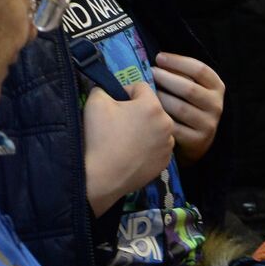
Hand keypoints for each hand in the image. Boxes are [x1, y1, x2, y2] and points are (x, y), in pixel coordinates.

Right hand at [82, 83, 174, 216]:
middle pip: (151, 109)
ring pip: (156, 128)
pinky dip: (147, 147)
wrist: (101, 177)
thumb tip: (110, 90)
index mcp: (153, 106)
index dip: (125, 92)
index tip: (113, 105)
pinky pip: (157, 147)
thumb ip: (105, 87)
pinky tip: (132, 154)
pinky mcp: (165, 163)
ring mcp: (168, 146)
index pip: (141, 87)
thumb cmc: (99, 136)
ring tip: (125, 141)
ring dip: (144, 129)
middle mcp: (167, 124)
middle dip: (137, 111)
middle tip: (118, 123)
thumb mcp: (96, 101)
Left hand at [151, 53, 224, 165]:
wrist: (195, 142)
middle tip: (149, 73)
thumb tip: (158, 59)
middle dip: (166, 78)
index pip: (200, 69)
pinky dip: (161, 119)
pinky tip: (150, 114)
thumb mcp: (192, 88)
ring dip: (160, 99)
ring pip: (180, 108)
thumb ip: (182, 74)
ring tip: (147, 94)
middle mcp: (216, 105)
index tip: (159, 58)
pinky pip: (174, 127)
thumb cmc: (188, 107)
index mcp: (217, 87)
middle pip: (189, 88)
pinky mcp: (198, 142)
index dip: (178, 61)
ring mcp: (209, 125)